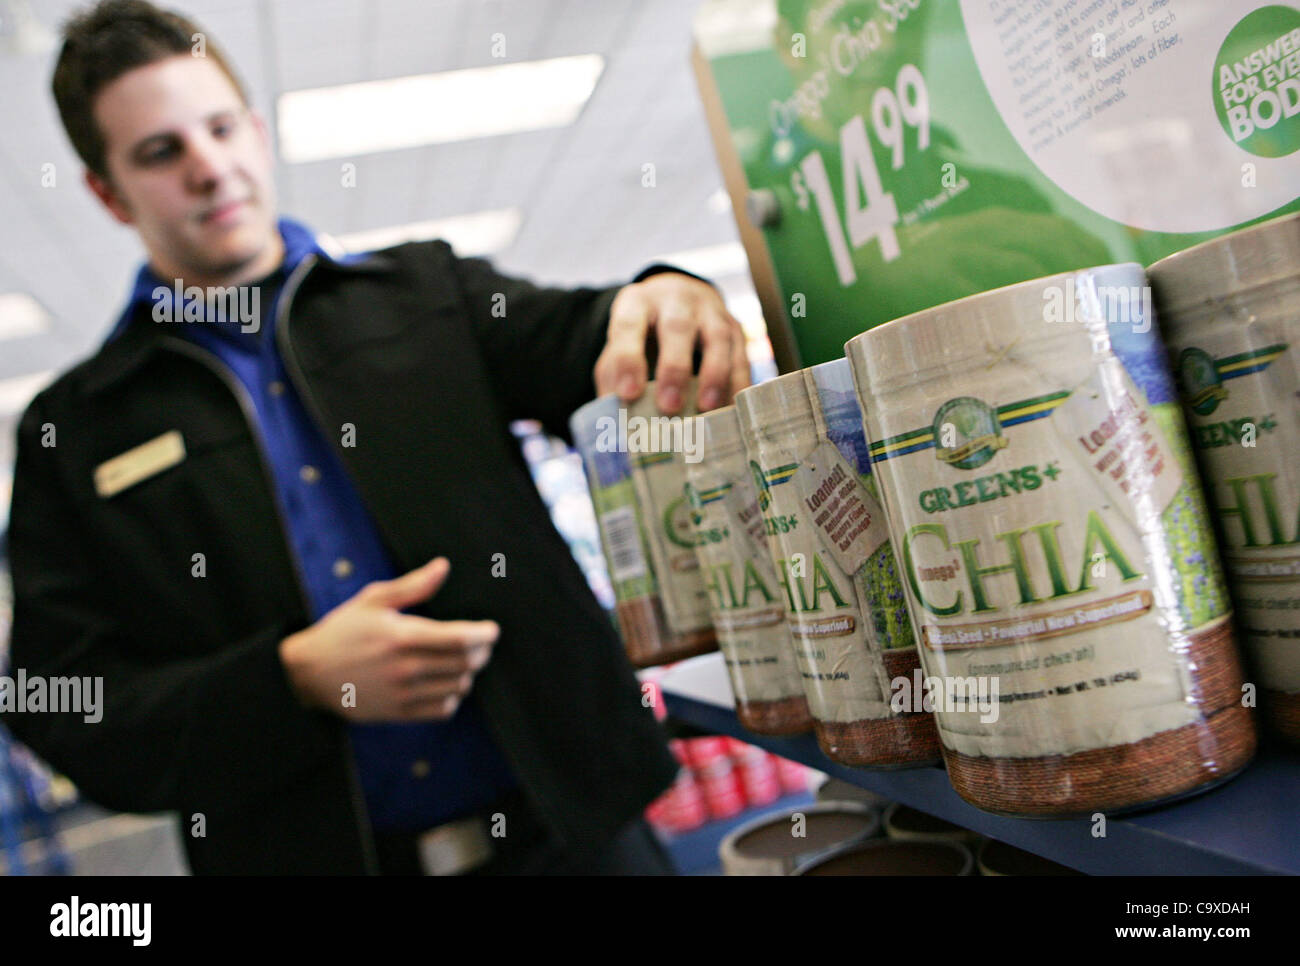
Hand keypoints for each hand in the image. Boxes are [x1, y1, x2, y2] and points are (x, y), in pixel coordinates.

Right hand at [278, 558, 498, 721]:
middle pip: (466, 664)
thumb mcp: (373, 600)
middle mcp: (405, 667)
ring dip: (468, 673)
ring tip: (461, 661)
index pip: (461, 639)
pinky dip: (452, 697)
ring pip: (458, 687)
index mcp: (402, 635)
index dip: (485, 635)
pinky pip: (442, 710)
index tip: (492, 630)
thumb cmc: (343, 630)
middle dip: (481, 652)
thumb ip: (413, 585)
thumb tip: (443, 566)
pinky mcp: (398, 713)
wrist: (308, 672)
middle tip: (481, 643)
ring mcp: (402, 693)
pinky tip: (444, 682)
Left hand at [594, 271, 749, 414]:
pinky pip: (741, 354)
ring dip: (714, 374)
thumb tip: (613, 419)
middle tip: (669, 406)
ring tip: (707, 407)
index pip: (629, 324)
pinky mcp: (735, 328)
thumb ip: (613, 377)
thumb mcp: (620, 344)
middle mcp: (676, 301)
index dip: (628, 358)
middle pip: (677, 327)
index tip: (628, 394)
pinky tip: (732, 408)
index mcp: (638, 303)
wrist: (678, 298)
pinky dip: (738, 382)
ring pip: (717, 337)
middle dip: (674, 368)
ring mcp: (710, 312)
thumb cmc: (643, 333)